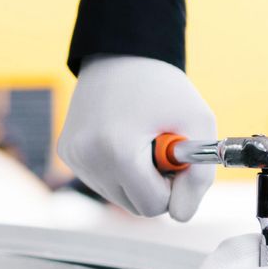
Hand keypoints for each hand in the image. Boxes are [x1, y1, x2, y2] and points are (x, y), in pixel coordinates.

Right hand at [58, 55, 215, 220]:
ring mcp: (73, 157)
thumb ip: (200, 176)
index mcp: (118, 151)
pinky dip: (118, 169)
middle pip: (137, 207)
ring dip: (137, 178)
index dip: (175, 183)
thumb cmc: (164, 88)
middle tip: (160, 145)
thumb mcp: (198, 123)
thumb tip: (182, 215)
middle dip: (155, 184)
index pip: (155, 206)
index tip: (177, 155)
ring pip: (120, 197)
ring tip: (140, 139)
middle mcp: (87, 158)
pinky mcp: (67, 153)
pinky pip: (103, 181)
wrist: (121, 53)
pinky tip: (121, 138)